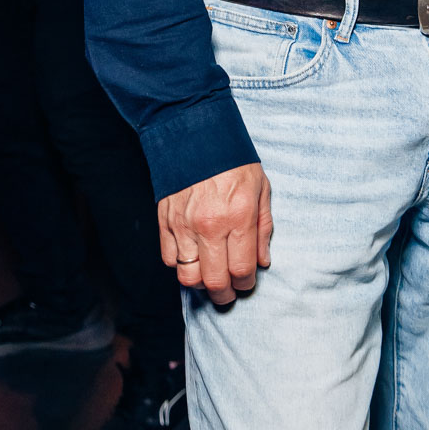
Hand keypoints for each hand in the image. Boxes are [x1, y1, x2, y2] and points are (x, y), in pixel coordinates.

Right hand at [158, 162, 272, 306]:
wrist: (196, 134)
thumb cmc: (234, 161)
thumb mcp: (261, 188)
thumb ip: (263, 228)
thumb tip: (262, 261)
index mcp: (238, 217)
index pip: (241, 270)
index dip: (245, 284)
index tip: (247, 282)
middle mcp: (209, 226)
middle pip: (214, 281)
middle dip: (224, 295)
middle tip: (229, 294)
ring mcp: (183, 225)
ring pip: (188, 277)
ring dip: (201, 284)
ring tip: (210, 278)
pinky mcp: (165, 221)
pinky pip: (169, 260)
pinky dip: (181, 266)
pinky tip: (193, 257)